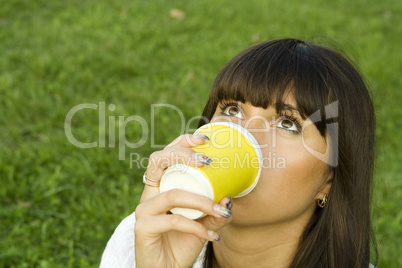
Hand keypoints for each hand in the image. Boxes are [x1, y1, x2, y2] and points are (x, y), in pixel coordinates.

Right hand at [134, 134, 232, 266]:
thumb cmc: (182, 244)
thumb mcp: (203, 225)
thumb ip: (214, 212)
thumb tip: (229, 197)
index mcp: (160, 187)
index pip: (165, 156)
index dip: (181, 142)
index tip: (203, 139)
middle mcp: (149, 195)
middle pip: (158, 161)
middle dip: (183, 154)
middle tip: (207, 162)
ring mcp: (143, 211)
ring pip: (173, 195)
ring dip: (202, 201)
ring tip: (221, 210)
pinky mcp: (142, 228)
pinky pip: (173, 222)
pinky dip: (196, 227)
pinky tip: (211, 235)